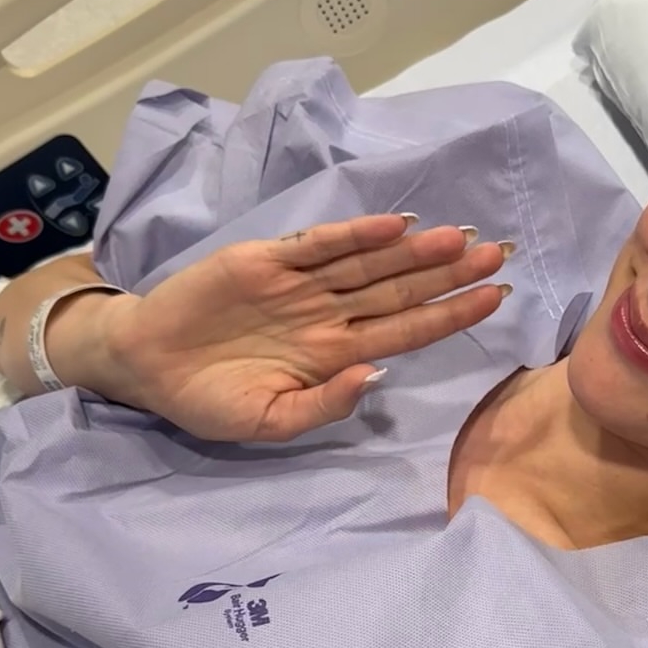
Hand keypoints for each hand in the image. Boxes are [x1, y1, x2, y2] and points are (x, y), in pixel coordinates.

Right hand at [84, 215, 509, 441]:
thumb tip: (375, 377)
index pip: (407, 331)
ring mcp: (301, 285)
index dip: (451, 315)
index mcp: (336, 355)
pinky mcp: (267, 261)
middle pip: (400, 290)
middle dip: (448, 273)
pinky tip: (395, 225)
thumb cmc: (210, 400)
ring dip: (414, 251)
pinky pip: (320, 247)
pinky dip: (356, 234)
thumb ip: (325, 403)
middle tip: (499, 253)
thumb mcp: (271, 421)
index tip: (496, 298)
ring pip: (370, 263)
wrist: (148, 368)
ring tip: (460, 238)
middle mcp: (328, 315)